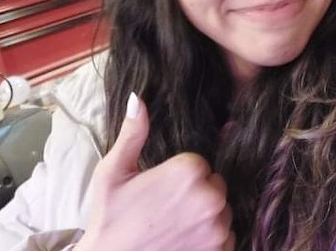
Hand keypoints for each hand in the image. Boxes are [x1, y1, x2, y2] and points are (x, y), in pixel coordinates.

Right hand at [75, 94, 233, 250]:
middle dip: (197, 194)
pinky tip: (185, 241)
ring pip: (222, 212)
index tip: (161, 190)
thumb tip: (138, 98)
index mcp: (188, 171)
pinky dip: (211, 240)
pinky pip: (227, 237)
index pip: (201, 164)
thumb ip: (133, 133)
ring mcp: (217, 227)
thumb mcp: (113, 171)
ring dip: (206, 218)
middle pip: (215, 186)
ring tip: (175, 226)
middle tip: (167, 208)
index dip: (180, 177)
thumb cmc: (109, 217)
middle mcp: (210, 197)